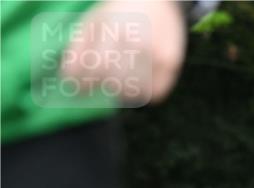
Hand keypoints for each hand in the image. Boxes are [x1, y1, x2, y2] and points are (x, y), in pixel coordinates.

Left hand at [61, 0, 186, 105]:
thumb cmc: (118, 13)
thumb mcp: (93, 22)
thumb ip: (77, 49)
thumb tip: (68, 78)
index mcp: (114, 31)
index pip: (96, 68)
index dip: (85, 84)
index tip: (80, 90)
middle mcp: (137, 43)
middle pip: (115, 81)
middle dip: (104, 86)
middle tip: (103, 82)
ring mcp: (157, 54)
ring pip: (135, 91)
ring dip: (124, 92)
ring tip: (120, 83)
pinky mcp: (171, 63)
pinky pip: (156, 92)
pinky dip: (145, 94)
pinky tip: (139, 85)